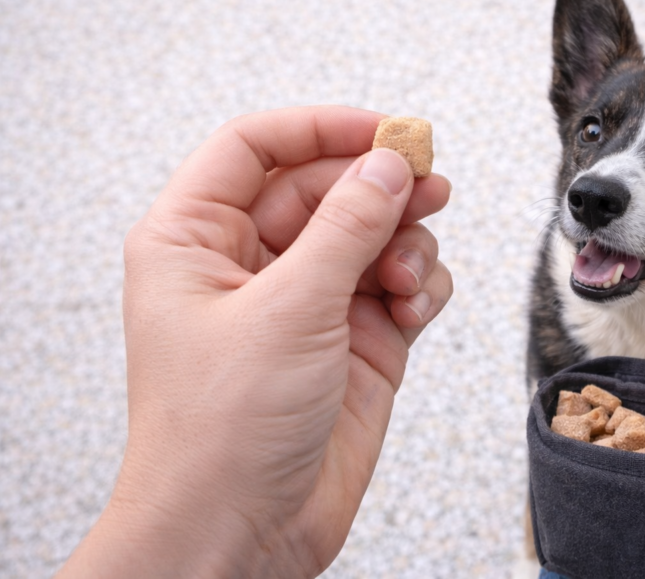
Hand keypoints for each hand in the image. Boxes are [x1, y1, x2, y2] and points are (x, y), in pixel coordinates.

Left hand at [58, 106, 452, 577]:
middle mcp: (253, 263)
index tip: (384, 129)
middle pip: (328, 187)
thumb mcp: (286, 309)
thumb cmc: (223, 430)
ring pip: (373, 233)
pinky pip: (401, 284)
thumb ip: (347, 226)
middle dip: (381, 185)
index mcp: (197, 239)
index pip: (257, 147)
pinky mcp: (356, 340)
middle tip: (430, 182)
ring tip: (410, 275)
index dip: (321, 127)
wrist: (244, 532)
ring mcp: (308, 302)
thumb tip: (389, 164)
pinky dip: (421, 286)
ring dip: (406, 242)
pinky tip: (415, 306)